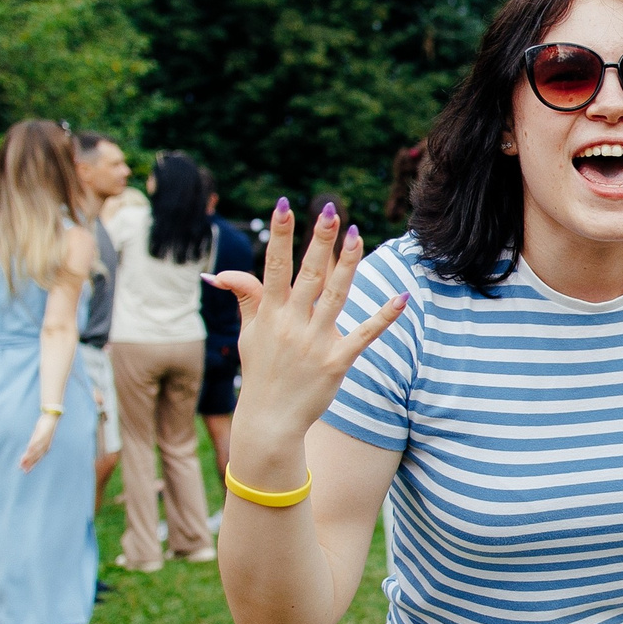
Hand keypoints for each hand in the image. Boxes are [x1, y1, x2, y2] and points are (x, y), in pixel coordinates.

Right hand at [20, 412, 55, 471]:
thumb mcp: (39, 437)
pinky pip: (36, 442)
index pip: (38, 458)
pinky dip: (32, 447)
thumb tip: (29, 450)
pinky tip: (27, 450)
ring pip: (36, 451)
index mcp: (45, 447)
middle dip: (30, 464)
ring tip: (22, 462)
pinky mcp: (42, 434)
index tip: (26, 471)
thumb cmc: (45, 429)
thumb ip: (34, 444)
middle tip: (23, 470)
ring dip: (29, 457)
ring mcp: (44, 440)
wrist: (51, 419)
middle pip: (37, 457)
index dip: (32, 465)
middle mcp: (45, 445)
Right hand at [206, 201, 408, 450]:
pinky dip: (383, 316)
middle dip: (318, 241)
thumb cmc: (261, 372)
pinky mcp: (336, 361)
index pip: (274, 266)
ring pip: (335, 295)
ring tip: (358, 235)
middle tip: (330, 209)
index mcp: (269, 313)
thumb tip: (221, 273)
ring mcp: (314, 342)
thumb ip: (246, 298)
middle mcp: (291, 324)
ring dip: (347, 264)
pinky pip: (364, 334)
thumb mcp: (249, 334)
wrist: (269, 419)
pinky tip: (402, 297)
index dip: (281, 235)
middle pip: (307, 274)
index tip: (286, 204)